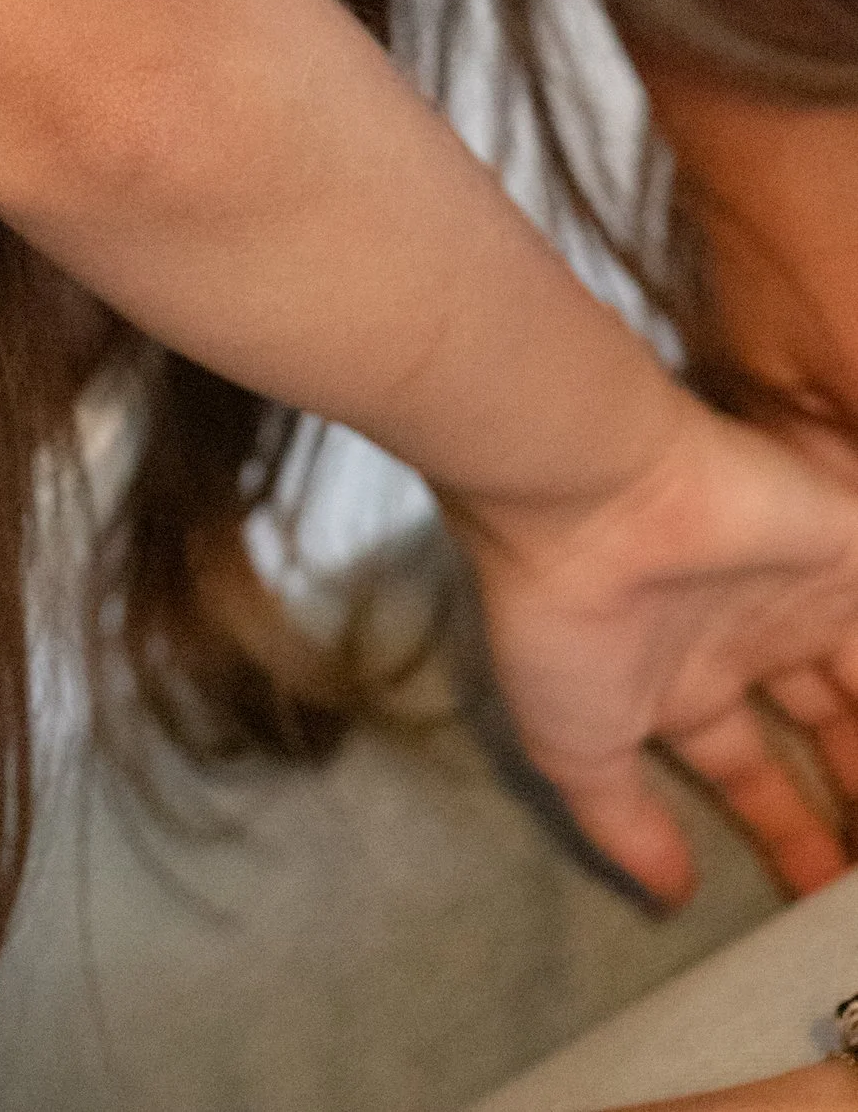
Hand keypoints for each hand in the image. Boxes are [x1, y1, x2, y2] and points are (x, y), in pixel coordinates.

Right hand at [463, 394, 857, 899]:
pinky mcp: (850, 553)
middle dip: (853, 795)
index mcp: (681, 676)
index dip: (789, 836)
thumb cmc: (563, 615)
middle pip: (830, 732)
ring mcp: (804, 594)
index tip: (817, 896)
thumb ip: (623, 822)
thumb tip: (668, 894)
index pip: (754, 774)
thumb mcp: (577, 747)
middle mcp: (748, 634)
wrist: (589, 495)